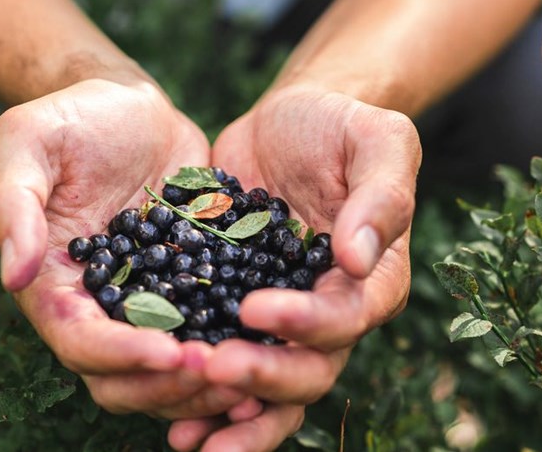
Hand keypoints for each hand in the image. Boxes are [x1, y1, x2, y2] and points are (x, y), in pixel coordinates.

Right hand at [0, 79, 254, 418]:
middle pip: (125, 379)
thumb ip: (14, 205)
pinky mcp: (194, 287)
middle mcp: (100, 309)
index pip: (80, 342)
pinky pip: (214, 332)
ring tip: (252, 366)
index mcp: (54, 286)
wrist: (129, 104)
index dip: (121, 355)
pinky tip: (278, 344)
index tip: (168, 351)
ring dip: (207, 383)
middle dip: (168, 384)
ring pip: (171, 372)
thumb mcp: (28, 143)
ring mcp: (150, 303)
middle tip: (219, 366)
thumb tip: (15, 275)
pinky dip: (237, 348)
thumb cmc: (69, 119)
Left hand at [170, 84, 419, 446]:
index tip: (255, 307)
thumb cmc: (341, 125)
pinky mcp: (232, 309)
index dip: (305, 324)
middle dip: (261, 378)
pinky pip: (221, 361)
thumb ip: (381, 195)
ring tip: (185, 435)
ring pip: (266, 391)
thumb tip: (357, 257)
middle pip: (307, 372)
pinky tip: (161, 411)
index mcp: (374, 280)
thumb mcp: (377, 140)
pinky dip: (198, 395)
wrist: (289, 120)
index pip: (346, 318)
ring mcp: (280, 318)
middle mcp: (330, 314)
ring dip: (228, 415)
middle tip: (211, 368)